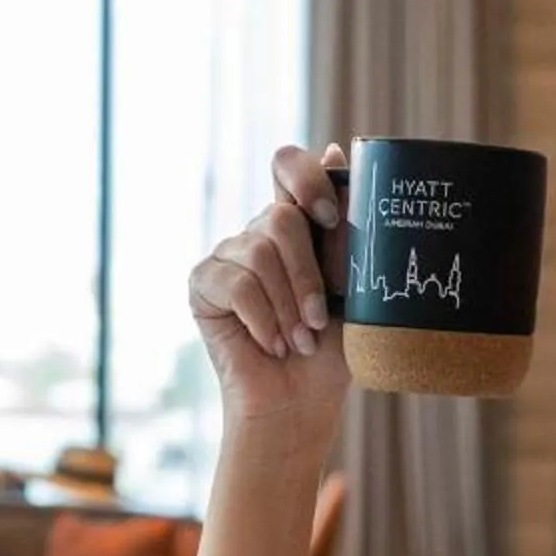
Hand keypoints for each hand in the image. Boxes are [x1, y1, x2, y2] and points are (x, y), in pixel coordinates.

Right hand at [189, 143, 349, 438]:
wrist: (300, 404)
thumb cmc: (332, 351)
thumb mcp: (351, 287)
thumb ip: (344, 230)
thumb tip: (340, 151)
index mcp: (296, 224)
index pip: (288, 165)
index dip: (307, 177)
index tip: (332, 217)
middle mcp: (258, 233)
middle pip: (280, 217)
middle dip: (307, 274)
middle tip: (318, 320)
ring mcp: (228, 256)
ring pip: (259, 251)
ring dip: (287, 304)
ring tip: (298, 341)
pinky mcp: (203, 284)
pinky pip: (235, 283)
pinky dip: (262, 319)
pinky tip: (270, 345)